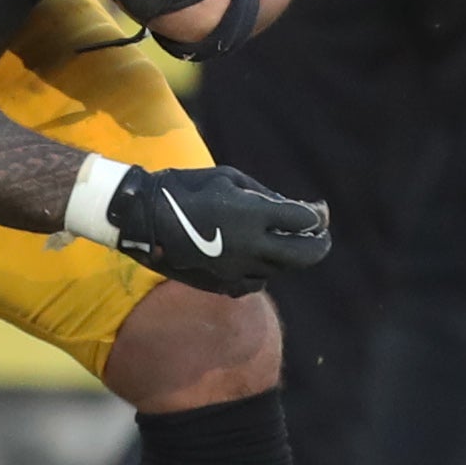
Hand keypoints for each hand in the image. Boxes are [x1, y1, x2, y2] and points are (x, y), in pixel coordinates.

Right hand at [86, 162, 329, 294]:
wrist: (145, 218)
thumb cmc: (189, 189)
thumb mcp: (230, 179)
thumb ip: (268, 196)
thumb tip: (301, 209)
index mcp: (253, 215)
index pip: (303, 220)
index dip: (317, 215)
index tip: (319, 211)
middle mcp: (251, 246)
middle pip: (305, 254)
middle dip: (319, 244)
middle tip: (320, 235)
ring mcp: (238, 270)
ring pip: (282, 269)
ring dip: (288, 256)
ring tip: (283, 241)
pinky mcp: (224, 285)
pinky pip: (257, 282)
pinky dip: (263, 269)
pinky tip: (255, 257)